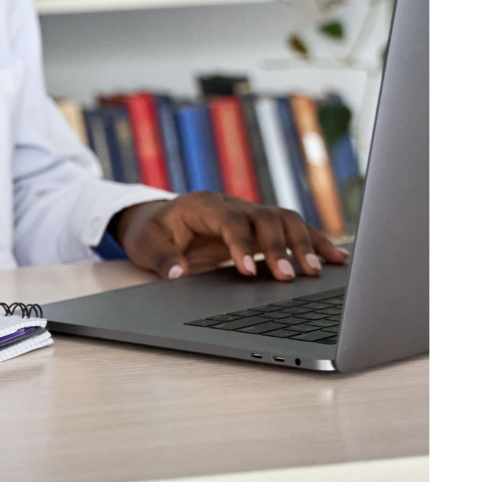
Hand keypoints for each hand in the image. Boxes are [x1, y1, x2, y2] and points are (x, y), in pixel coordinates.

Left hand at [112, 192, 349, 282]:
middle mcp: (232, 204)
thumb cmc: (153, 233)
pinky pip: (294, 231)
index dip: (241, 244)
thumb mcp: (146, 246)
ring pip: (286, 220)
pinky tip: (337, 258)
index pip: (230, 220)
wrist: (158, 221)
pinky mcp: (262, 227)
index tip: (248, 271)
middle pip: (266, 216)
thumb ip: (162, 260)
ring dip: (305, 244)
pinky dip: (316, 243)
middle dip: (280, 247)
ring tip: (318, 271)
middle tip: (289, 277)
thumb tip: (176, 273)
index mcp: (203, 205)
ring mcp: (250, 213)